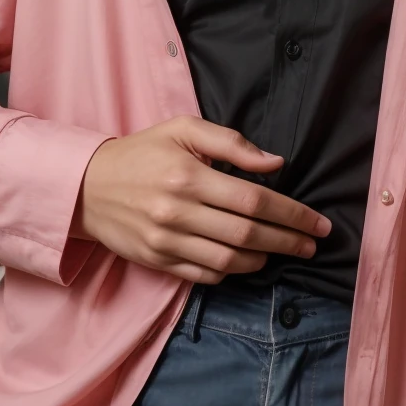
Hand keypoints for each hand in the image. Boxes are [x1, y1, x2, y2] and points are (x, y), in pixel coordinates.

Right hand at [76, 115, 330, 282]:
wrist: (87, 185)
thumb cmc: (142, 152)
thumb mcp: (183, 130)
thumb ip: (231, 143)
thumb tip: (275, 163)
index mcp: (188, 175)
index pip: (254, 199)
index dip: (292, 214)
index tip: (318, 223)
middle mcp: (177, 211)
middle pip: (247, 234)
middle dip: (288, 241)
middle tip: (313, 244)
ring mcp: (166, 240)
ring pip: (228, 262)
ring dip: (263, 260)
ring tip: (281, 252)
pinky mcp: (157, 260)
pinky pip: (204, 276)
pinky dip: (231, 272)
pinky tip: (245, 262)